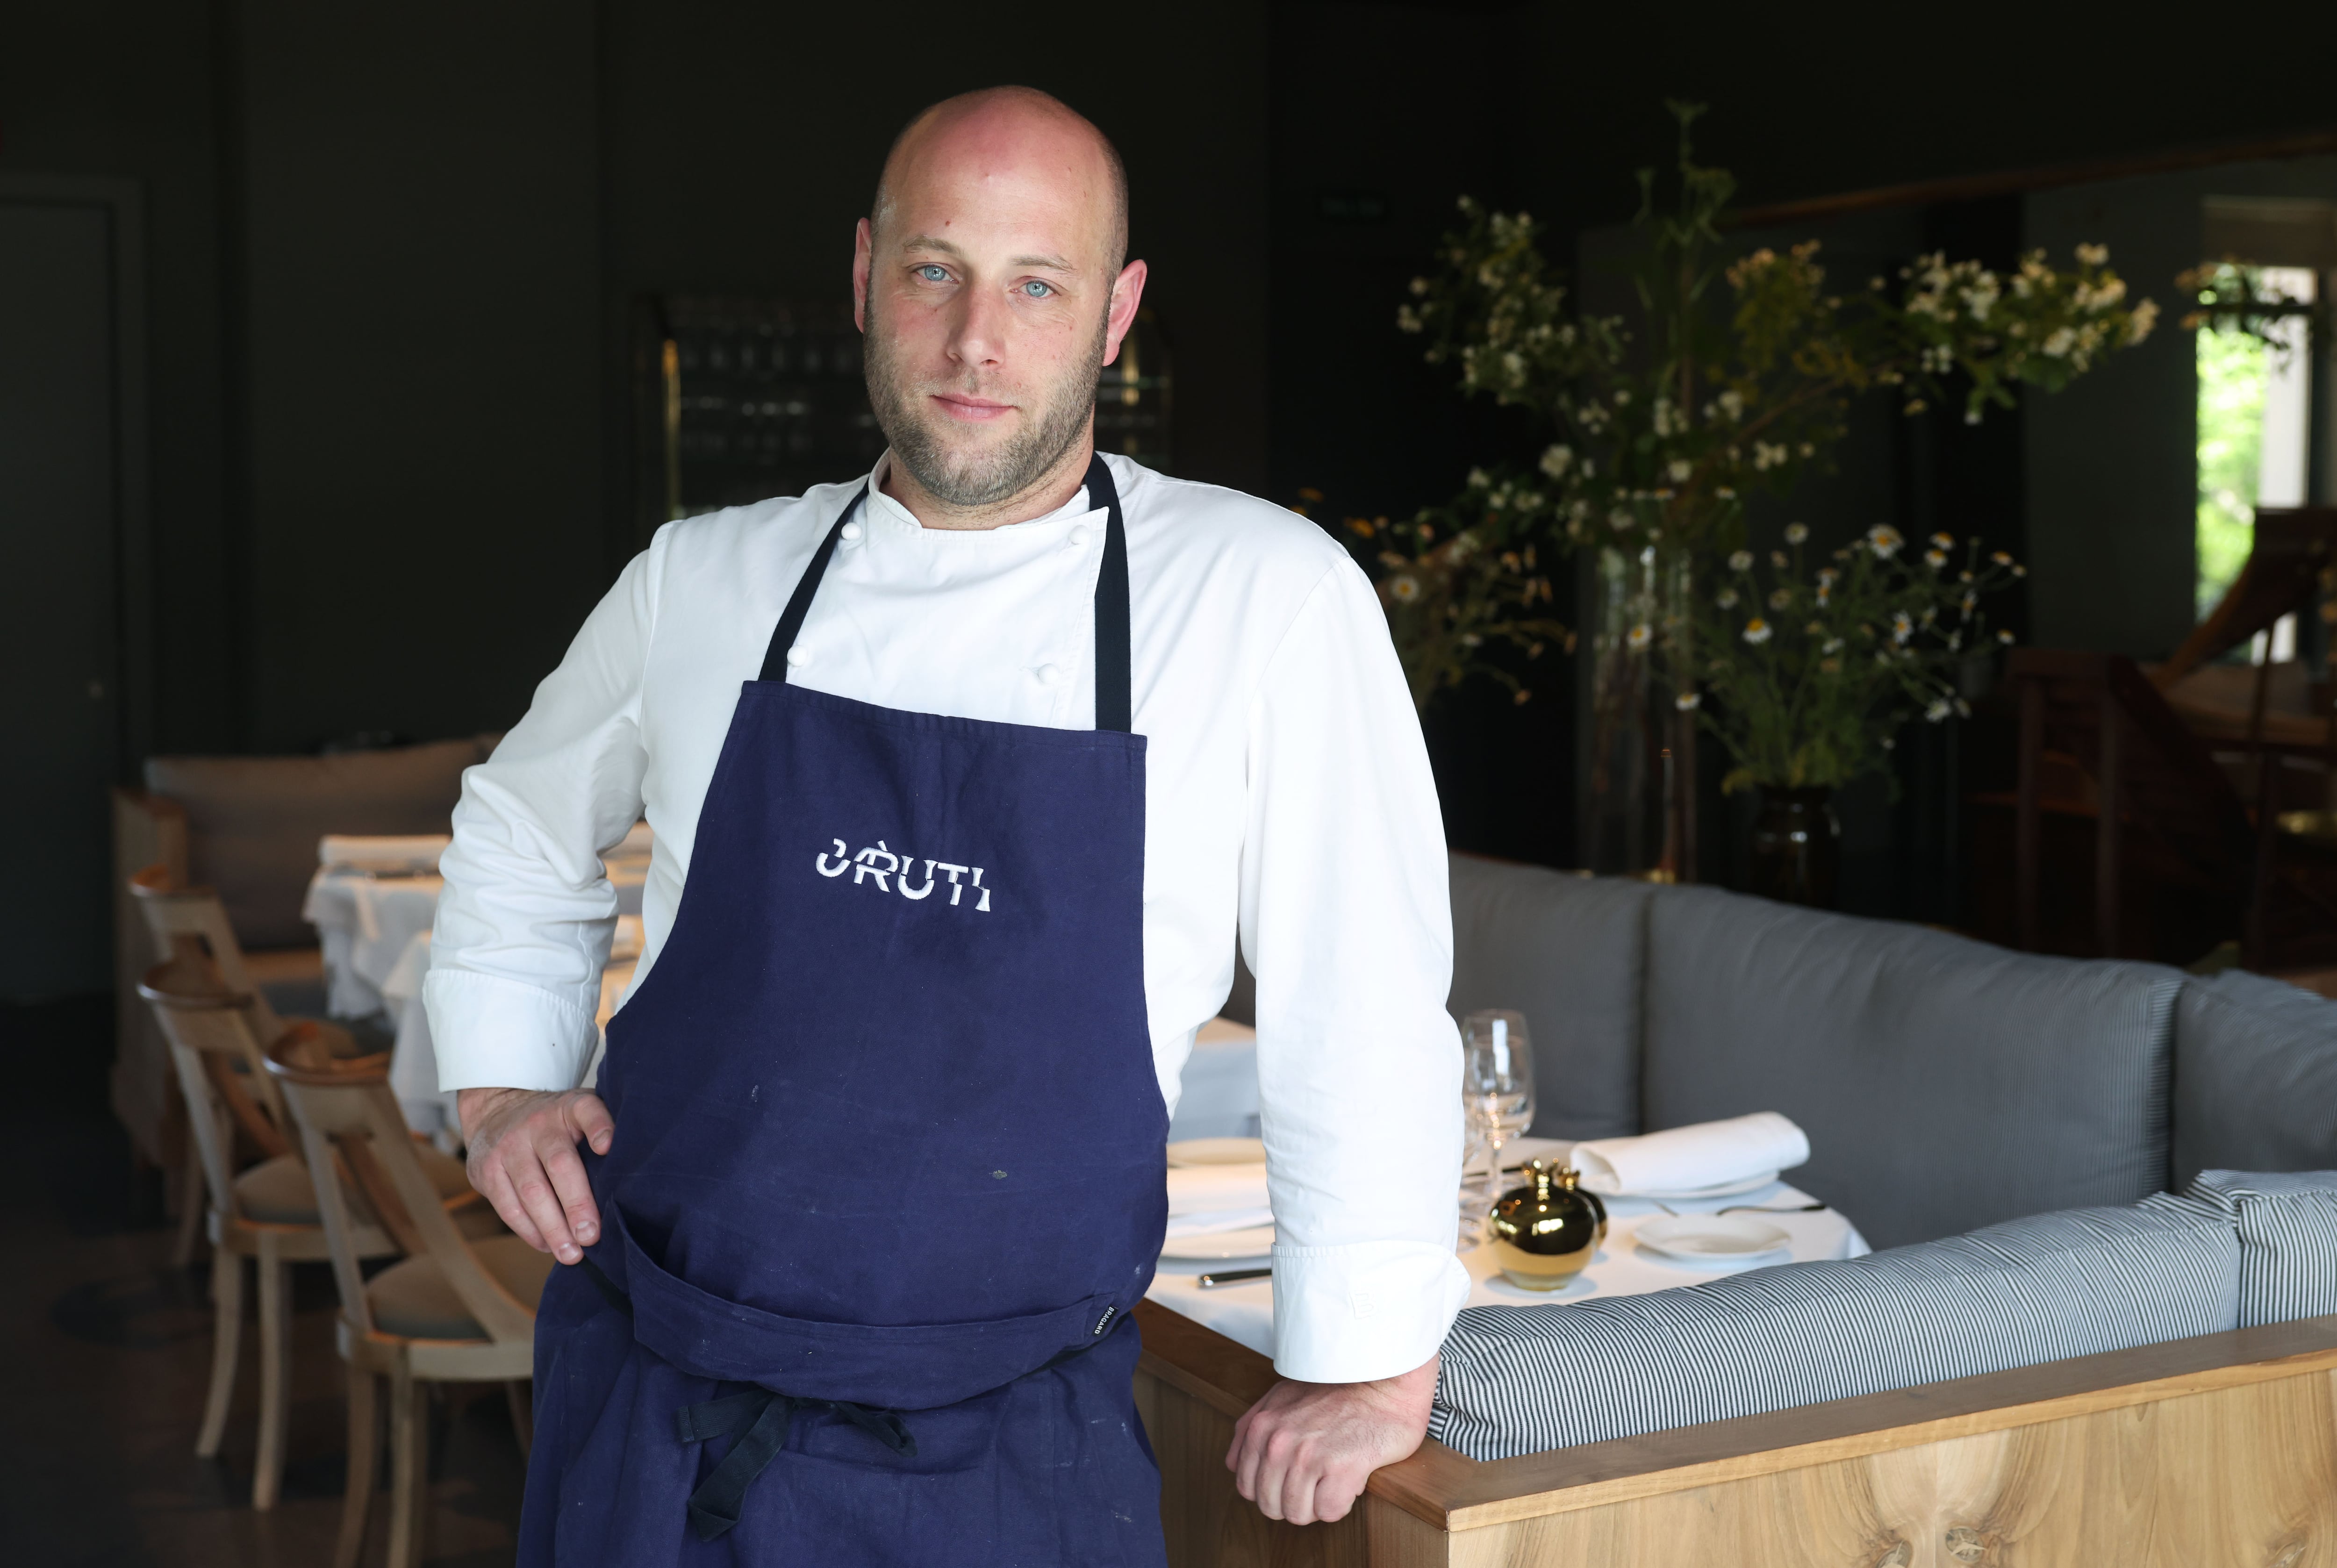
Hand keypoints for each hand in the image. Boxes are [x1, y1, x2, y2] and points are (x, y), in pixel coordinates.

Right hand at [459, 1087, 613, 1263]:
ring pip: (531, 1192)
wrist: (496, 1111)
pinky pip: (509, 1207)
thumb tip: (637, 1174)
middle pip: (559, 1164)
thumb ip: (603, 1132)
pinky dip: (529, 1231)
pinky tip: (547, 1245)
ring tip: (572, 1254)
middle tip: (591, 1236)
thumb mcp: (580, 1112)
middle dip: (577, 1204)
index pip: (587, 1110)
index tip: (609, 1147)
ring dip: (553, 1228)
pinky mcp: (486, 1171)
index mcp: (568, 1108)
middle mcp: (537, 1124)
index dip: (599, 1127)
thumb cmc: (555, 1123)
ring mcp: (508, 1147)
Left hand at [1225, 1353, 1436, 1524]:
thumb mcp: (1282, 1396)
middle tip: (1317, 1481)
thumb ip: (1252, 1427)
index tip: (1293, 1479)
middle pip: (1271, 1507)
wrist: (1384, 1382)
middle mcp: (1279, 1442)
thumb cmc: (1338, 1391)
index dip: (1271, 1491)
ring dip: (1318, 1505)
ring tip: (1333, 1479)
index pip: (1247, 1488)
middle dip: (1294, 1502)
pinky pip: (1329, 1512)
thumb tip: (1232, 1464)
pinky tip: (1349, 1481)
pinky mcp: (1342, 1467)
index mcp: (1261, 1427)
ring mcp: (1309, 1455)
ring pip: (1299, 1514)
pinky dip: (1340, 1504)